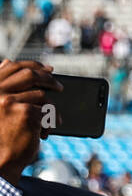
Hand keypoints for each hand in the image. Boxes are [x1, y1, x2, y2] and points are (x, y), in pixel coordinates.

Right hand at [0, 59, 60, 176]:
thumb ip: (2, 87)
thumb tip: (8, 61)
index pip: (12, 67)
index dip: (33, 66)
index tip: (49, 69)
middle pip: (30, 76)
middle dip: (49, 80)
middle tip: (60, 87)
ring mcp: (10, 101)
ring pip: (42, 96)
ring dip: (50, 111)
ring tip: (47, 124)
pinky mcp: (26, 113)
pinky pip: (48, 111)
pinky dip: (50, 124)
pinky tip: (43, 135)